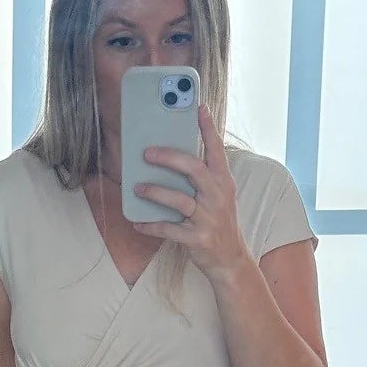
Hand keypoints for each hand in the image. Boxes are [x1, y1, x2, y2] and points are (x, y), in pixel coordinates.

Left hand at [134, 104, 247, 280]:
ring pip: (179, 200)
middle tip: (147, 153)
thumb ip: (202, 177)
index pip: (216, 150)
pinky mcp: (198, 238)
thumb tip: (171, 158)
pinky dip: (152, 226)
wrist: (230, 259)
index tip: (198, 107)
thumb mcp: (218, 196)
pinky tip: (138, 223)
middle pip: (193, 169)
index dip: (208, 128)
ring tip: (137, 188)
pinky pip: (169, 229)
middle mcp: (218, 197)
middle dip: (169, 158)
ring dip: (155, 192)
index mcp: (223, 182)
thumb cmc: (218, 222)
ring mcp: (208, 218)